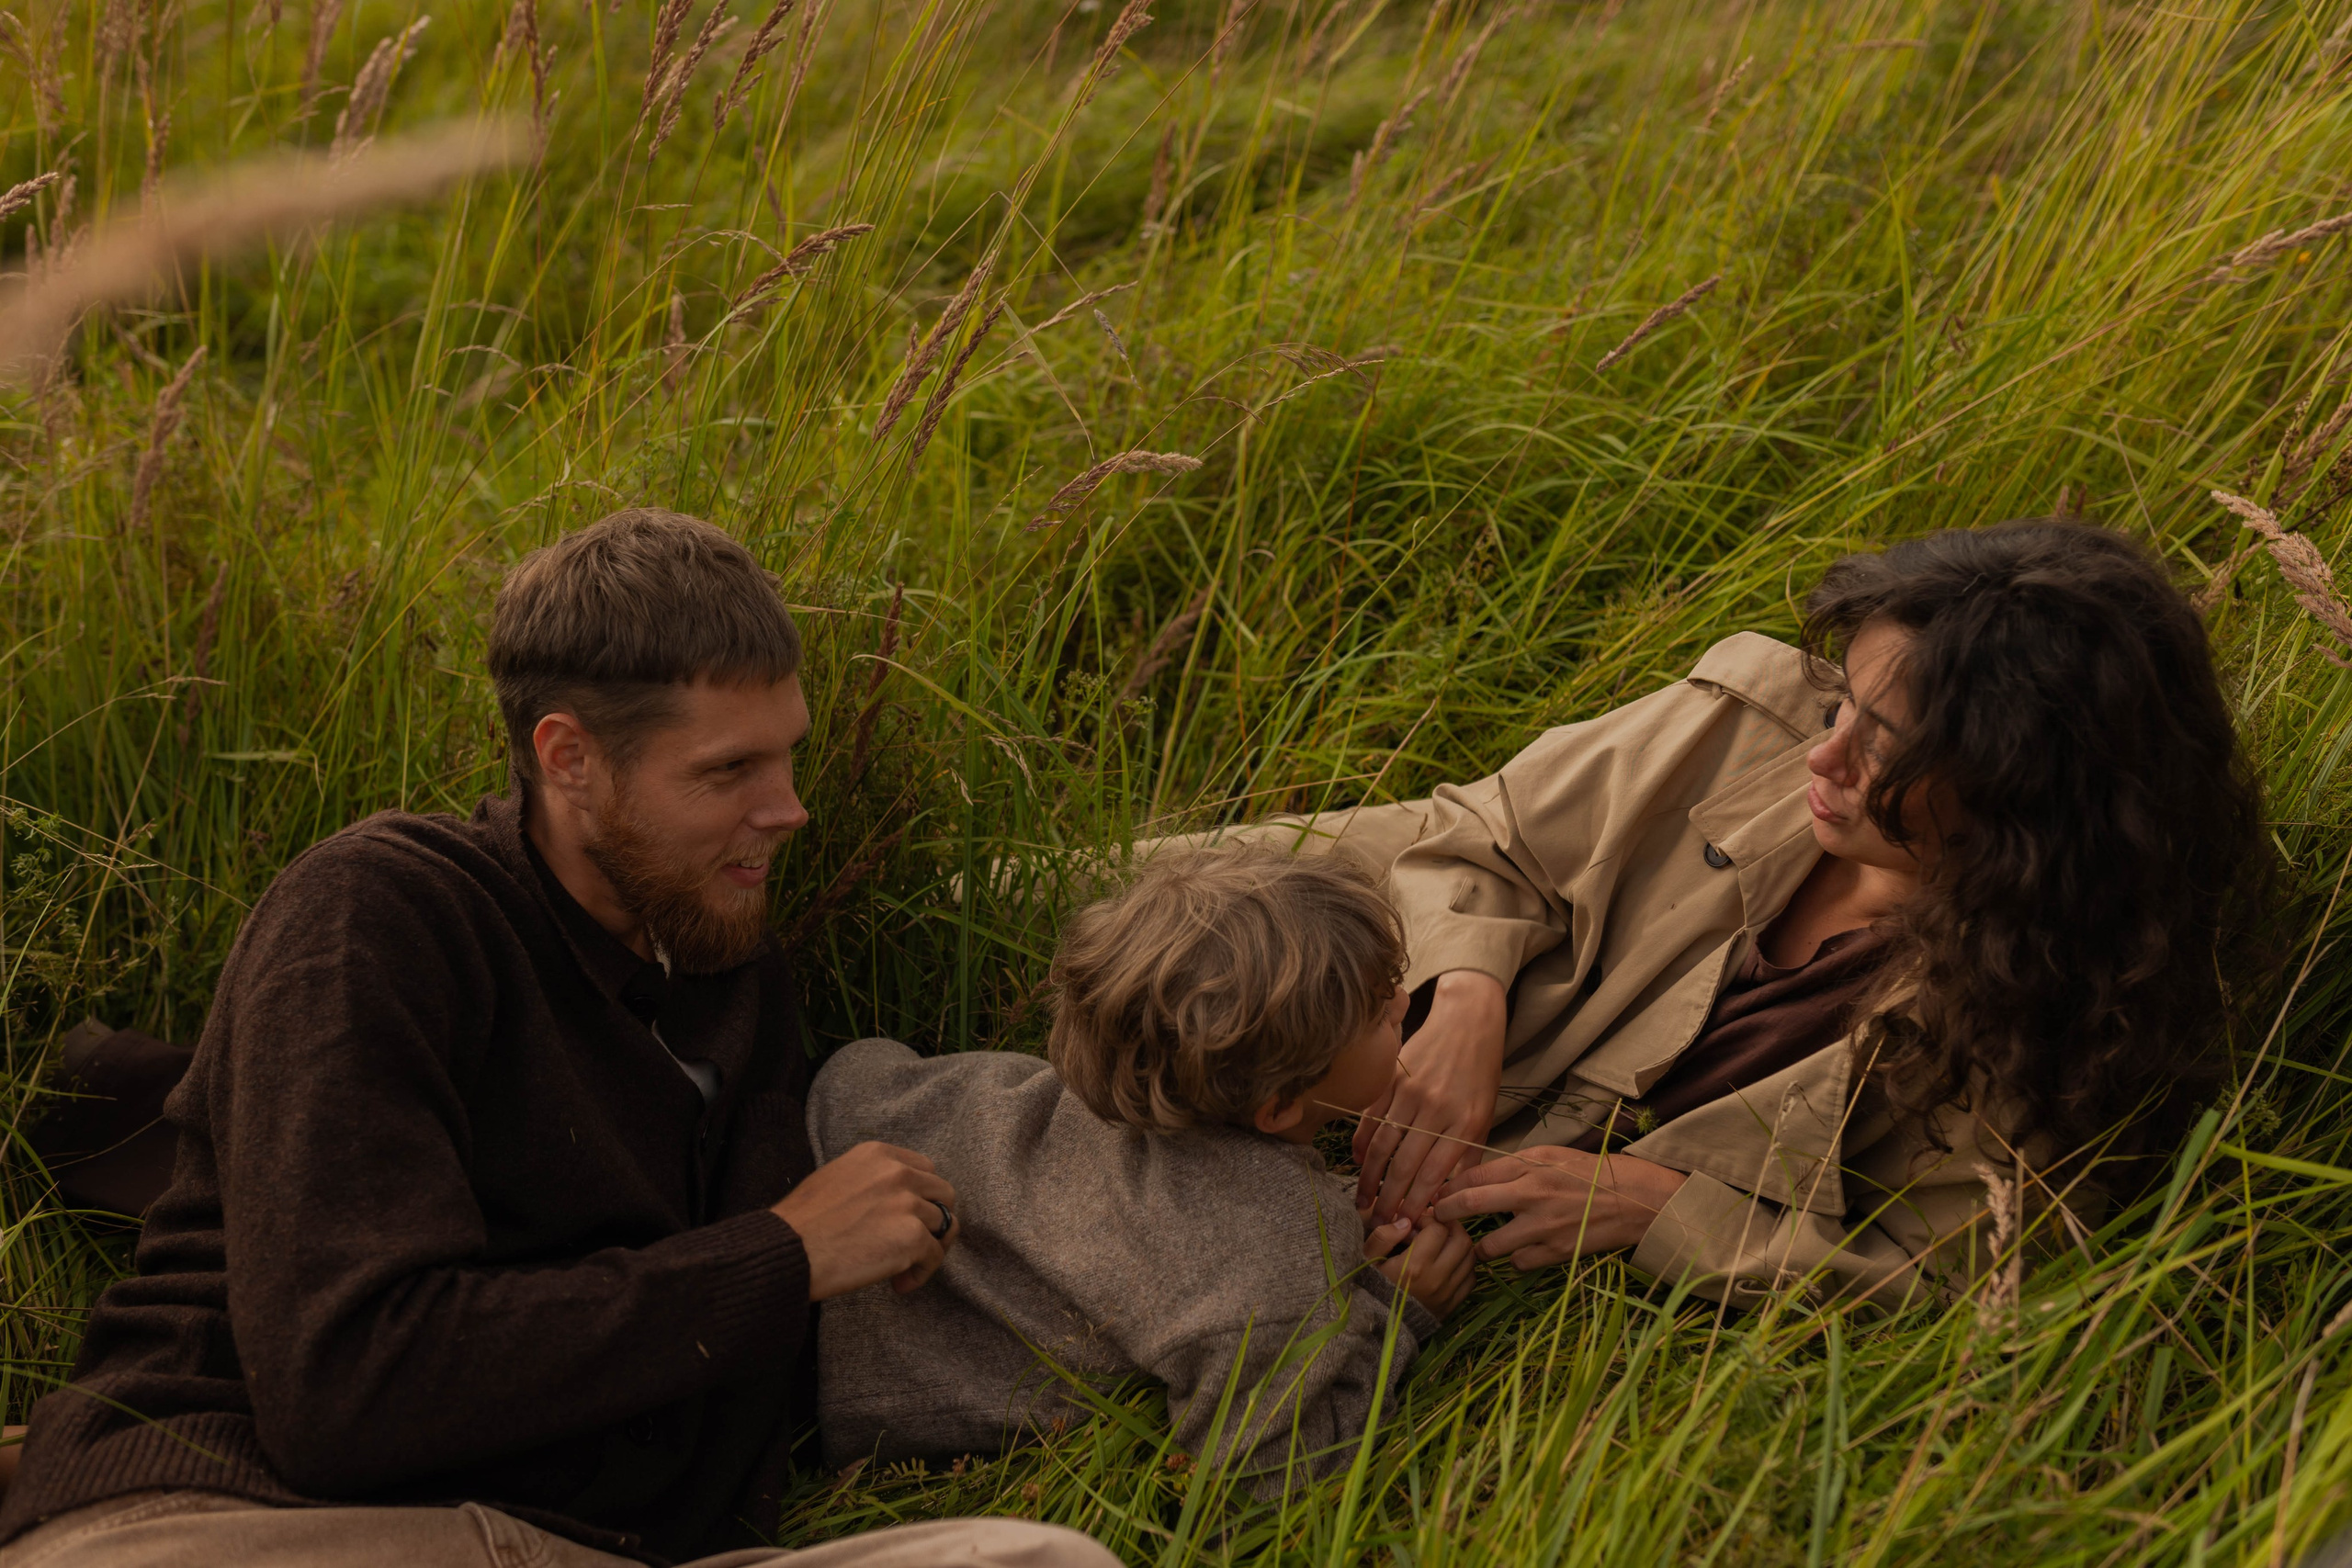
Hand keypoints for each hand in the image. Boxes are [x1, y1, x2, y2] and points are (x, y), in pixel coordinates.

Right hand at [772, 1142, 959, 1299]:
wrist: (789, 1249)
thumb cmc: (801, 1222)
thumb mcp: (835, 1178)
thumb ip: (870, 1181)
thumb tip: (890, 1203)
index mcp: (878, 1155)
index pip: (924, 1169)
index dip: (922, 1195)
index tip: (911, 1215)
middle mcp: (898, 1173)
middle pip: (943, 1193)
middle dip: (935, 1219)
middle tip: (918, 1242)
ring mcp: (909, 1204)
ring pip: (944, 1225)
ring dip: (929, 1249)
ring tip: (904, 1269)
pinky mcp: (913, 1237)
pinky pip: (934, 1257)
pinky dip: (921, 1274)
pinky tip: (898, 1285)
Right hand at [1353, 970, 1507, 1223]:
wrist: (1468, 1021)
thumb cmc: (1480, 1074)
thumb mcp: (1484, 1116)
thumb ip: (1468, 1156)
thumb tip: (1450, 1197)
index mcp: (1463, 1122)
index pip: (1434, 1173)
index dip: (1416, 1202)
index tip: (1406, 1223)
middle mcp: (1435, 1109)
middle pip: (1405, 1164)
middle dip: (1389, 1198)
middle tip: (1378, 1220)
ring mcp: (1409, 1092)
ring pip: (1383, 1144)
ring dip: (1369, 1176)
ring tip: (1362, 1199)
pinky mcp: (1390, 1078)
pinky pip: (1370, 1117)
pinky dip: (1361, 1141)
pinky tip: (1356, 1161)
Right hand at [1364, 1214, 1476, 1319]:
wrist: (1377, 1325)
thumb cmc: (1371, 1287)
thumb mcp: (1368, 1259)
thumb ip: (1384, 1236)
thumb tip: (1406, 1221)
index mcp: (1415, 1265)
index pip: (1439, 1229)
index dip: (1430, 1219)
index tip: (1419, 1222)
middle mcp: (1437, 1279)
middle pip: (1462, 1240)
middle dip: (1451, 1227)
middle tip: (1437, 1226)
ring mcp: (1448, 1294)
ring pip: (1471, 1258)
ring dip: (1459, 1245)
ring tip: (1444, 1243)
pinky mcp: (1452, 1305)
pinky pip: (1471, 1278)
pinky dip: (1464, 1266)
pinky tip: (1449, 1263)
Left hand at [1431, 1146, 1687, 1267]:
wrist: (1633, 1199)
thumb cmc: (1589, 1172)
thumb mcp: (1549, 1155)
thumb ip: (1513, 1165)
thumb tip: (1477, 1176)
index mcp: (1528, 1165)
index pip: (1472, 1175)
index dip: (1447, 1186)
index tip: (1436, 1193)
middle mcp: (1530, 1194)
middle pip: (1469, 1204)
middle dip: (1444, 1213)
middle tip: (1433, 1219)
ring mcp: (1542, 1226)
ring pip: (1489, 1246)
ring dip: (1479, 1248)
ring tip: (1477, 1246)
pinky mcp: (1556, 1252)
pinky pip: (1518, 1264)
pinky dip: (1515, 1260)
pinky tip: (1520, 1252)